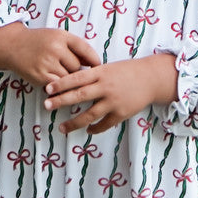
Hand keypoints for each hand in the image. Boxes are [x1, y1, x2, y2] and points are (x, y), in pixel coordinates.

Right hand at [0, 23, 101, 86]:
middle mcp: (55, 48)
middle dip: (76, 70)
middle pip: (77, 66)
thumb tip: (94, 64)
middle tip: (72, 70)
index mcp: (61, 36)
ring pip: (69, 78)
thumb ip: (74, 47)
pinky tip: (55, 81)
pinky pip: (58, 85)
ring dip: (68, 79)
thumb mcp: (56, 36)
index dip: (95, 60)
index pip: (85, 49)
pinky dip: (58, 85)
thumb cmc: (39, 41)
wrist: (12, 45)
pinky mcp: (40, 76)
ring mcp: (47, 63)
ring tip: (61, 74)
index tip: (99, 67)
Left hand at [43, 54, 178, 133]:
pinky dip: (95, 128)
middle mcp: (106, 86)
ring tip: (62, 128)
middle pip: (79, 95)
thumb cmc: (127, 71)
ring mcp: (113, 101)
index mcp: (101, 72)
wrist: (151, 79)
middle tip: (46, 106)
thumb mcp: (108, 67)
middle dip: (61, 101)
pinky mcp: (121, 113)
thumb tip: (70, 80)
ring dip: (74, 122)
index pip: (76, 77)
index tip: (47, 88)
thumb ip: (92, 74)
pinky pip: (104, 124)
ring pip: (90, 114)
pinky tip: (88, 130)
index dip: (61, 83)